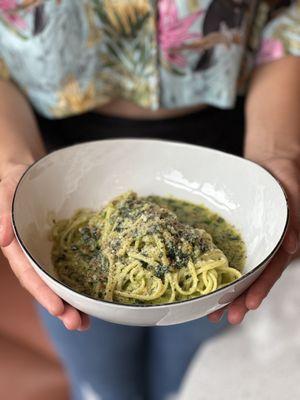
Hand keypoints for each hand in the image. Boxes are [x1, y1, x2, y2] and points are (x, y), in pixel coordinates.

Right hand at [0, 163, 89, 330]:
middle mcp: (33, 256)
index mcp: (19, 249)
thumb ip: (3, 216)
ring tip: (87, 322)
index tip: (58, 309)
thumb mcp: (6, 195)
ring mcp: (47, 253)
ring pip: (59, 282)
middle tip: (78, 325)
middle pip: (46, 286)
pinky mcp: (61, 247)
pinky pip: (70, 267)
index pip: (30, 276)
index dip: (43, 293)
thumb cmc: (15, 185)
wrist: (29, 177)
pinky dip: (80, 283)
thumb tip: (2, 239)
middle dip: (61, 308)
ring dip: (72, 303)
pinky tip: (92, 297)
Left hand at [208, 157, 299, 324]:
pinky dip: (215, 268)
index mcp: (279, 243)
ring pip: (236, 270)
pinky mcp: (233, 233)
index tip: (249, 305)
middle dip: (238, 299)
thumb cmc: (285, 179)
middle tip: (223, 318)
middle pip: (251, 278)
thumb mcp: (293, 194)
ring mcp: (247, 242)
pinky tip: (202, 282)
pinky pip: (224, 252)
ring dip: (225, 292)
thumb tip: (293, 245)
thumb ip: (295, 216)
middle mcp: (263, 247)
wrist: (269, 165)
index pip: (270, 270)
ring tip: (211, 313)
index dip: (260, 288)